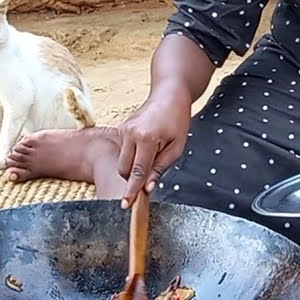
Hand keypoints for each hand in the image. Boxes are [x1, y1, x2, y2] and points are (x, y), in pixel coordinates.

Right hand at [117, 84, 191, 207]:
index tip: (126, 205)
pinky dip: (132, 155)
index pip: (137, 172)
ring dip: (133, 167)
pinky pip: (123, 150)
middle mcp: (130, 134)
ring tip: (152, 155)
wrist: (169, 94)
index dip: (132, 190)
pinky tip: (147, 146)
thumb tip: (147, 188)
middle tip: (150, 177)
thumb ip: (160, 168)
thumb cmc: (177, 119)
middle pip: (124, 169)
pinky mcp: (121, 128)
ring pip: (121, 161)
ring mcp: (123, 130)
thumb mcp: (177, 147)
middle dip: (133, 178)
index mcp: (146, 139)